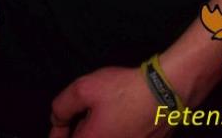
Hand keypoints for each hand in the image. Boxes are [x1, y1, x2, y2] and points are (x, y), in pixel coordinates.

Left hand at [49, 66, 172, 137]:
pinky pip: (122, 137)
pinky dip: (117, 131)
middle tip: (82, 115)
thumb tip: (57, 120)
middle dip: (82, 130)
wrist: (165, 93)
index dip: (59, 133)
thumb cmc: (123, 92)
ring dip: (99, 131)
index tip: (61, 123)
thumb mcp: (84, 89)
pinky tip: (120, 118)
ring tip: (105, 114)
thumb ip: (62, 106)